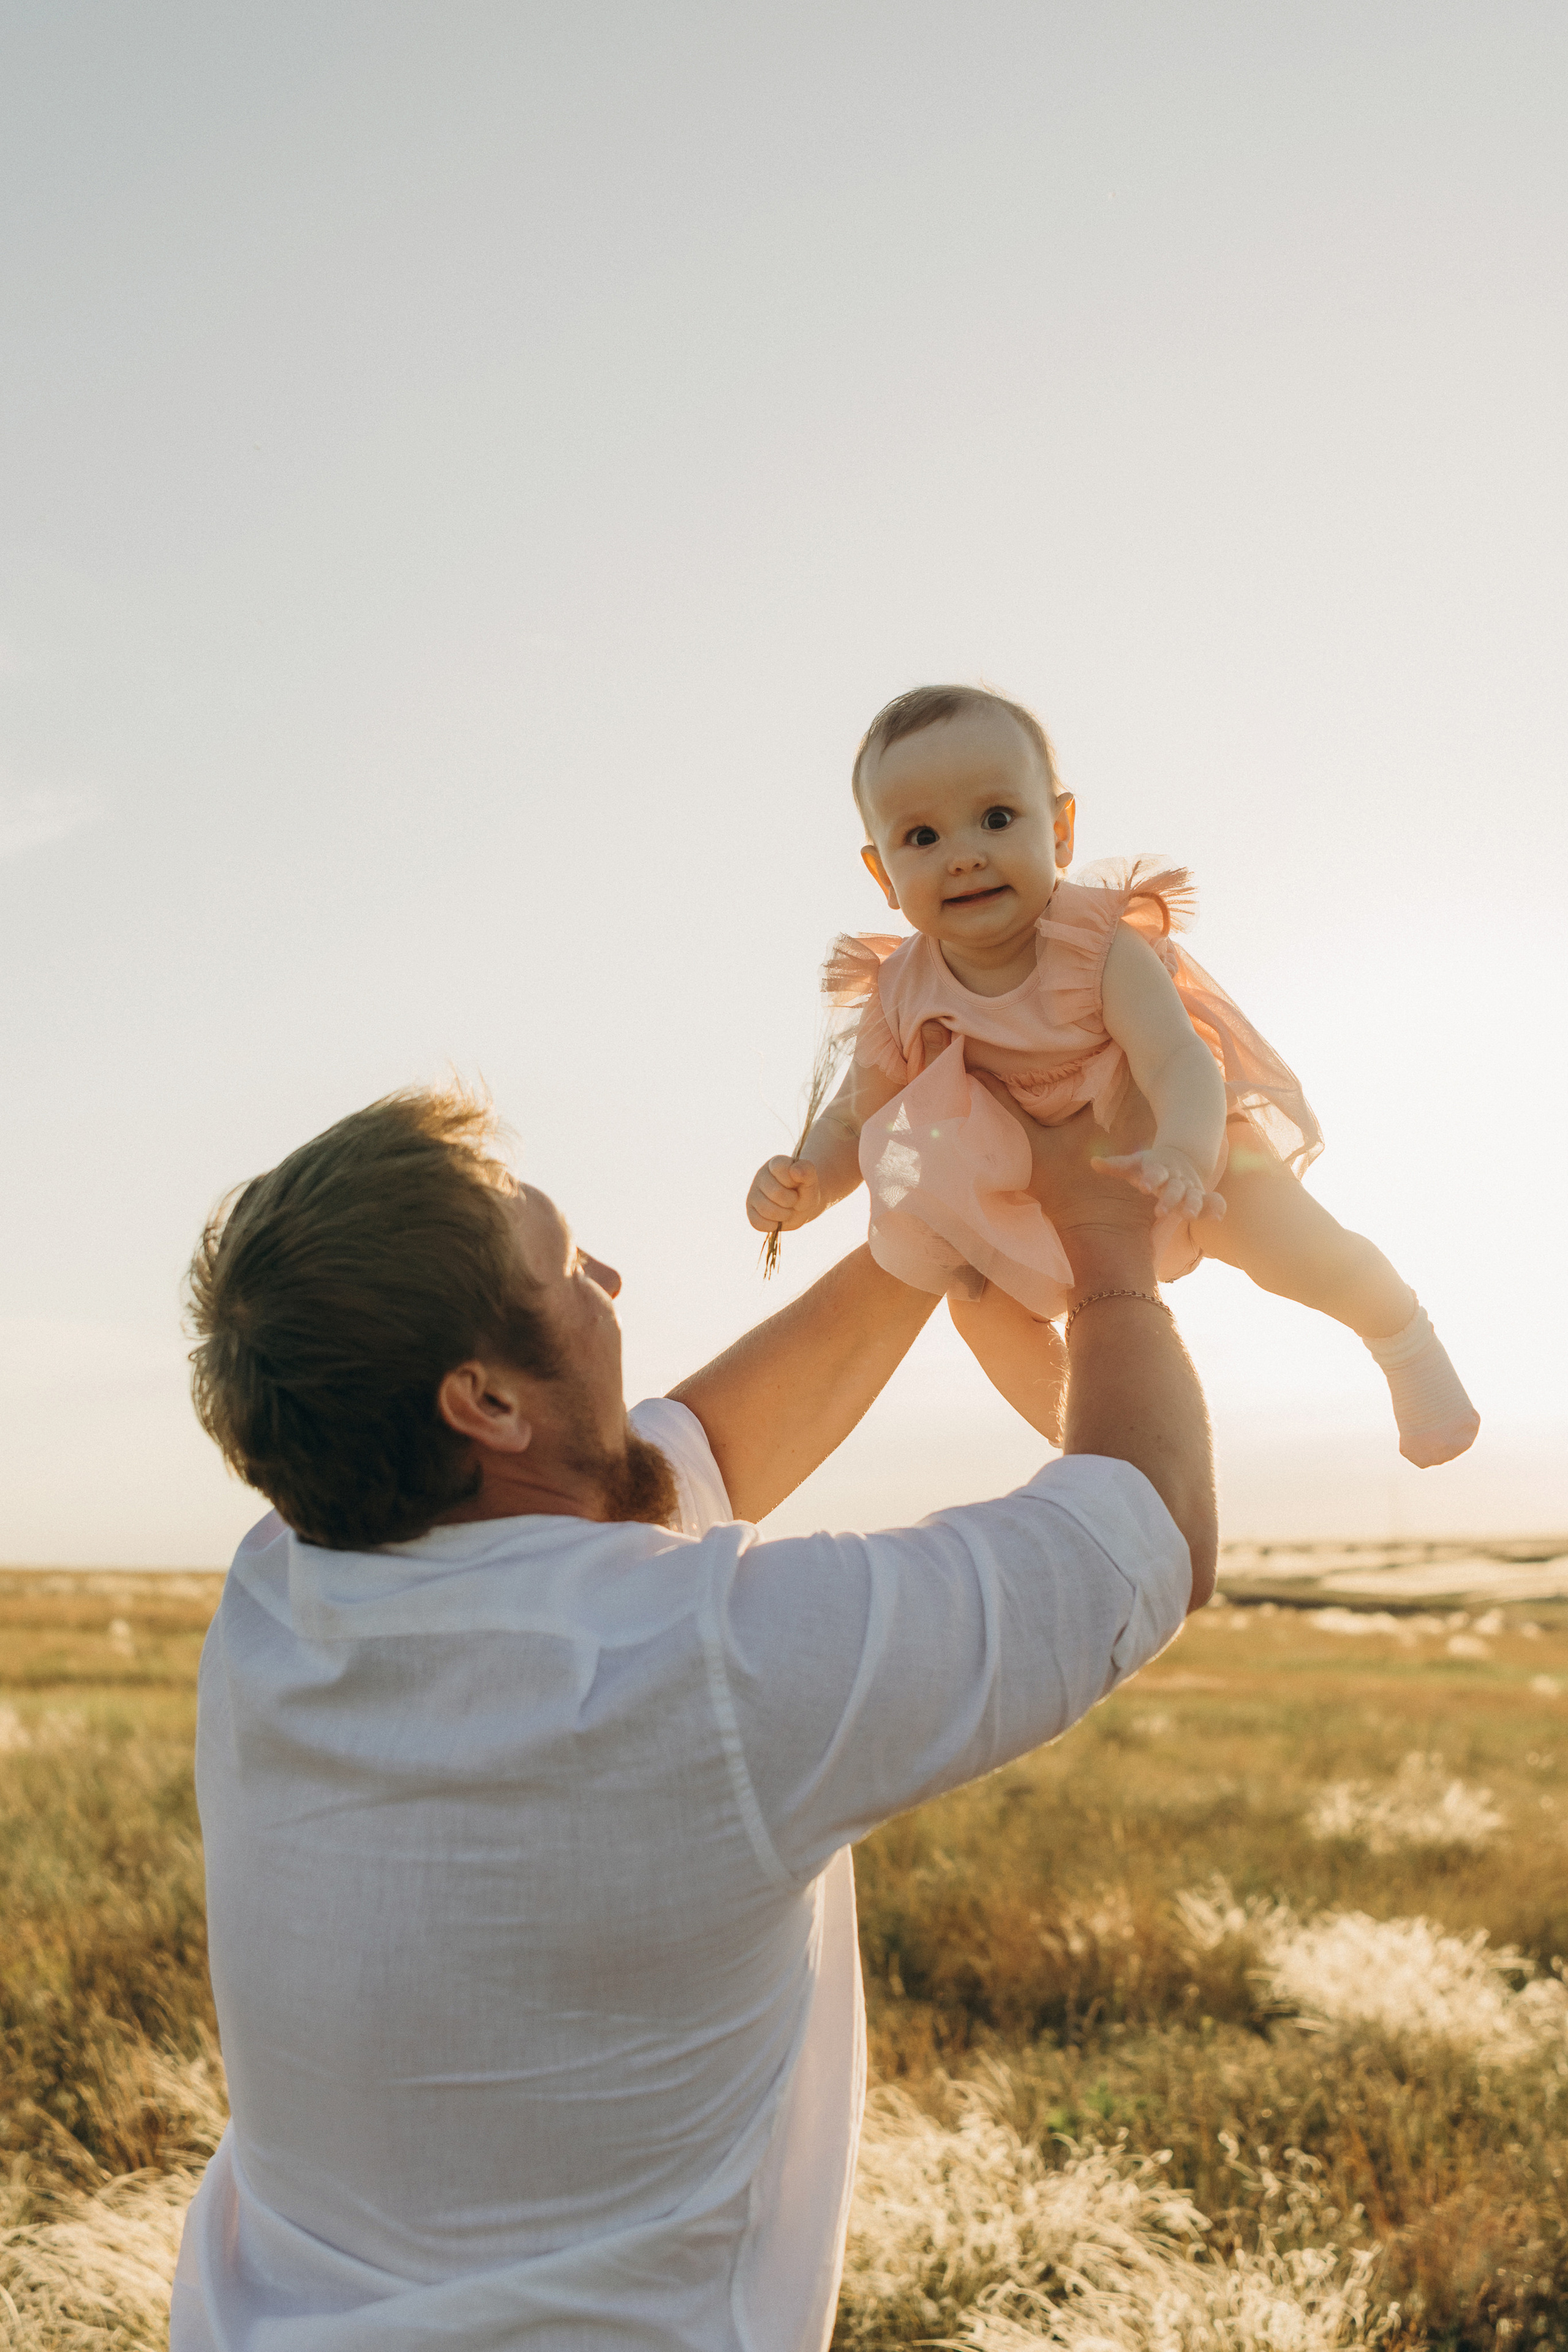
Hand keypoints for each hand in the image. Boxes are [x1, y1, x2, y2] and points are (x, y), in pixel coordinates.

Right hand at [746, 1156, 824, 1233]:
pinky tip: (778, 1219)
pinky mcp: (750, 1211)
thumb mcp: (811, 1181)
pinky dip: (773, 1225)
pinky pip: (758, 1223)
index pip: (780, 1168)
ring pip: (766, 1209)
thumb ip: (807, 1171)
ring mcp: (754, 1193)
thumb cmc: (804, 1191)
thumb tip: (795, 1170)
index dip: (792, 1181)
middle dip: (791, 1201)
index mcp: (776, 1163)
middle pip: (775, 1193)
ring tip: (788, 1210)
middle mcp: (761, 1176)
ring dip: (784, 1214)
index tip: (797, 1183)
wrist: (800, 1206)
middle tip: (794, 1200)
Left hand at [1094, 1146, 1224, 1223]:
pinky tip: (1218, 1218)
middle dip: (1169, 1198)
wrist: (1182, 1157)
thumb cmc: (1151, 1166)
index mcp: (1160, 1168)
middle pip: (1174, 1188)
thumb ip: (1117, 1165)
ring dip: (1193, 1205)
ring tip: (1189, 1216)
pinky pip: (1213, 1202)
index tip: (1143, 1186)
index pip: (1155, 1172)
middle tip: (1160, 1212)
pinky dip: (1217, 1208)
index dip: (1150, 1178)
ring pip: (1194, 1196)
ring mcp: (1190, 1188)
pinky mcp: (1201, 1197)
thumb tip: (1093, 1162)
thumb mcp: (1136, 1164)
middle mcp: (1176, 1178)